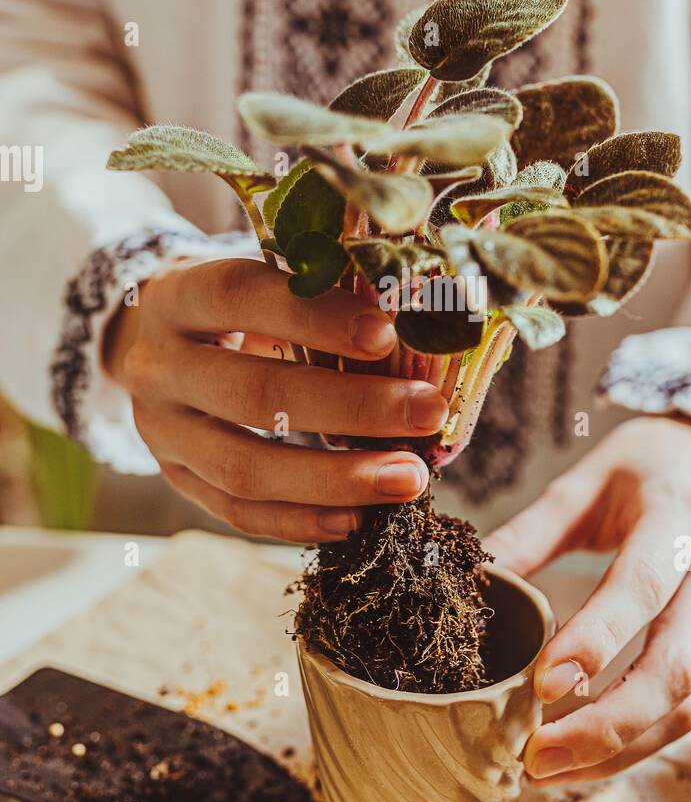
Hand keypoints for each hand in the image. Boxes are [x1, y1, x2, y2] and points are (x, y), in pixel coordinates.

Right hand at [104, 257, 447, 541]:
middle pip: (252, 395)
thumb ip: (319, 296)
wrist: (153, 341)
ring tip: (407, 479)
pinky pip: (237, 514)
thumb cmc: (234, 306)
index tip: (387, 335)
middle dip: (351, 408)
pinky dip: (300, 521)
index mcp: (179, 296)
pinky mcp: (175, 478)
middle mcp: (158, 366)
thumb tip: (419, 323)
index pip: (242, 297)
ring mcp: (160, 431)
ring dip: (335, 479)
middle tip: (426, 412)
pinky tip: (357, 519)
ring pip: (243, 468)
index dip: (315, 317)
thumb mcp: (259, 281)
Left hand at [485, 416, 690, 783]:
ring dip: (620, 749)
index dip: (596, 637)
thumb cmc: (647, 468)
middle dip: (607, 724)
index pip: (642, 585)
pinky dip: (640, 743)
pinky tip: (587, 756)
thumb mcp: (586, 482)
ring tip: (547, 770)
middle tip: (535, 757)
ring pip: (690, 703)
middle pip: (678, 666)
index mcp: (679, 513)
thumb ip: (532, 531)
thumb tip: (471, 577)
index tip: (541, 683)